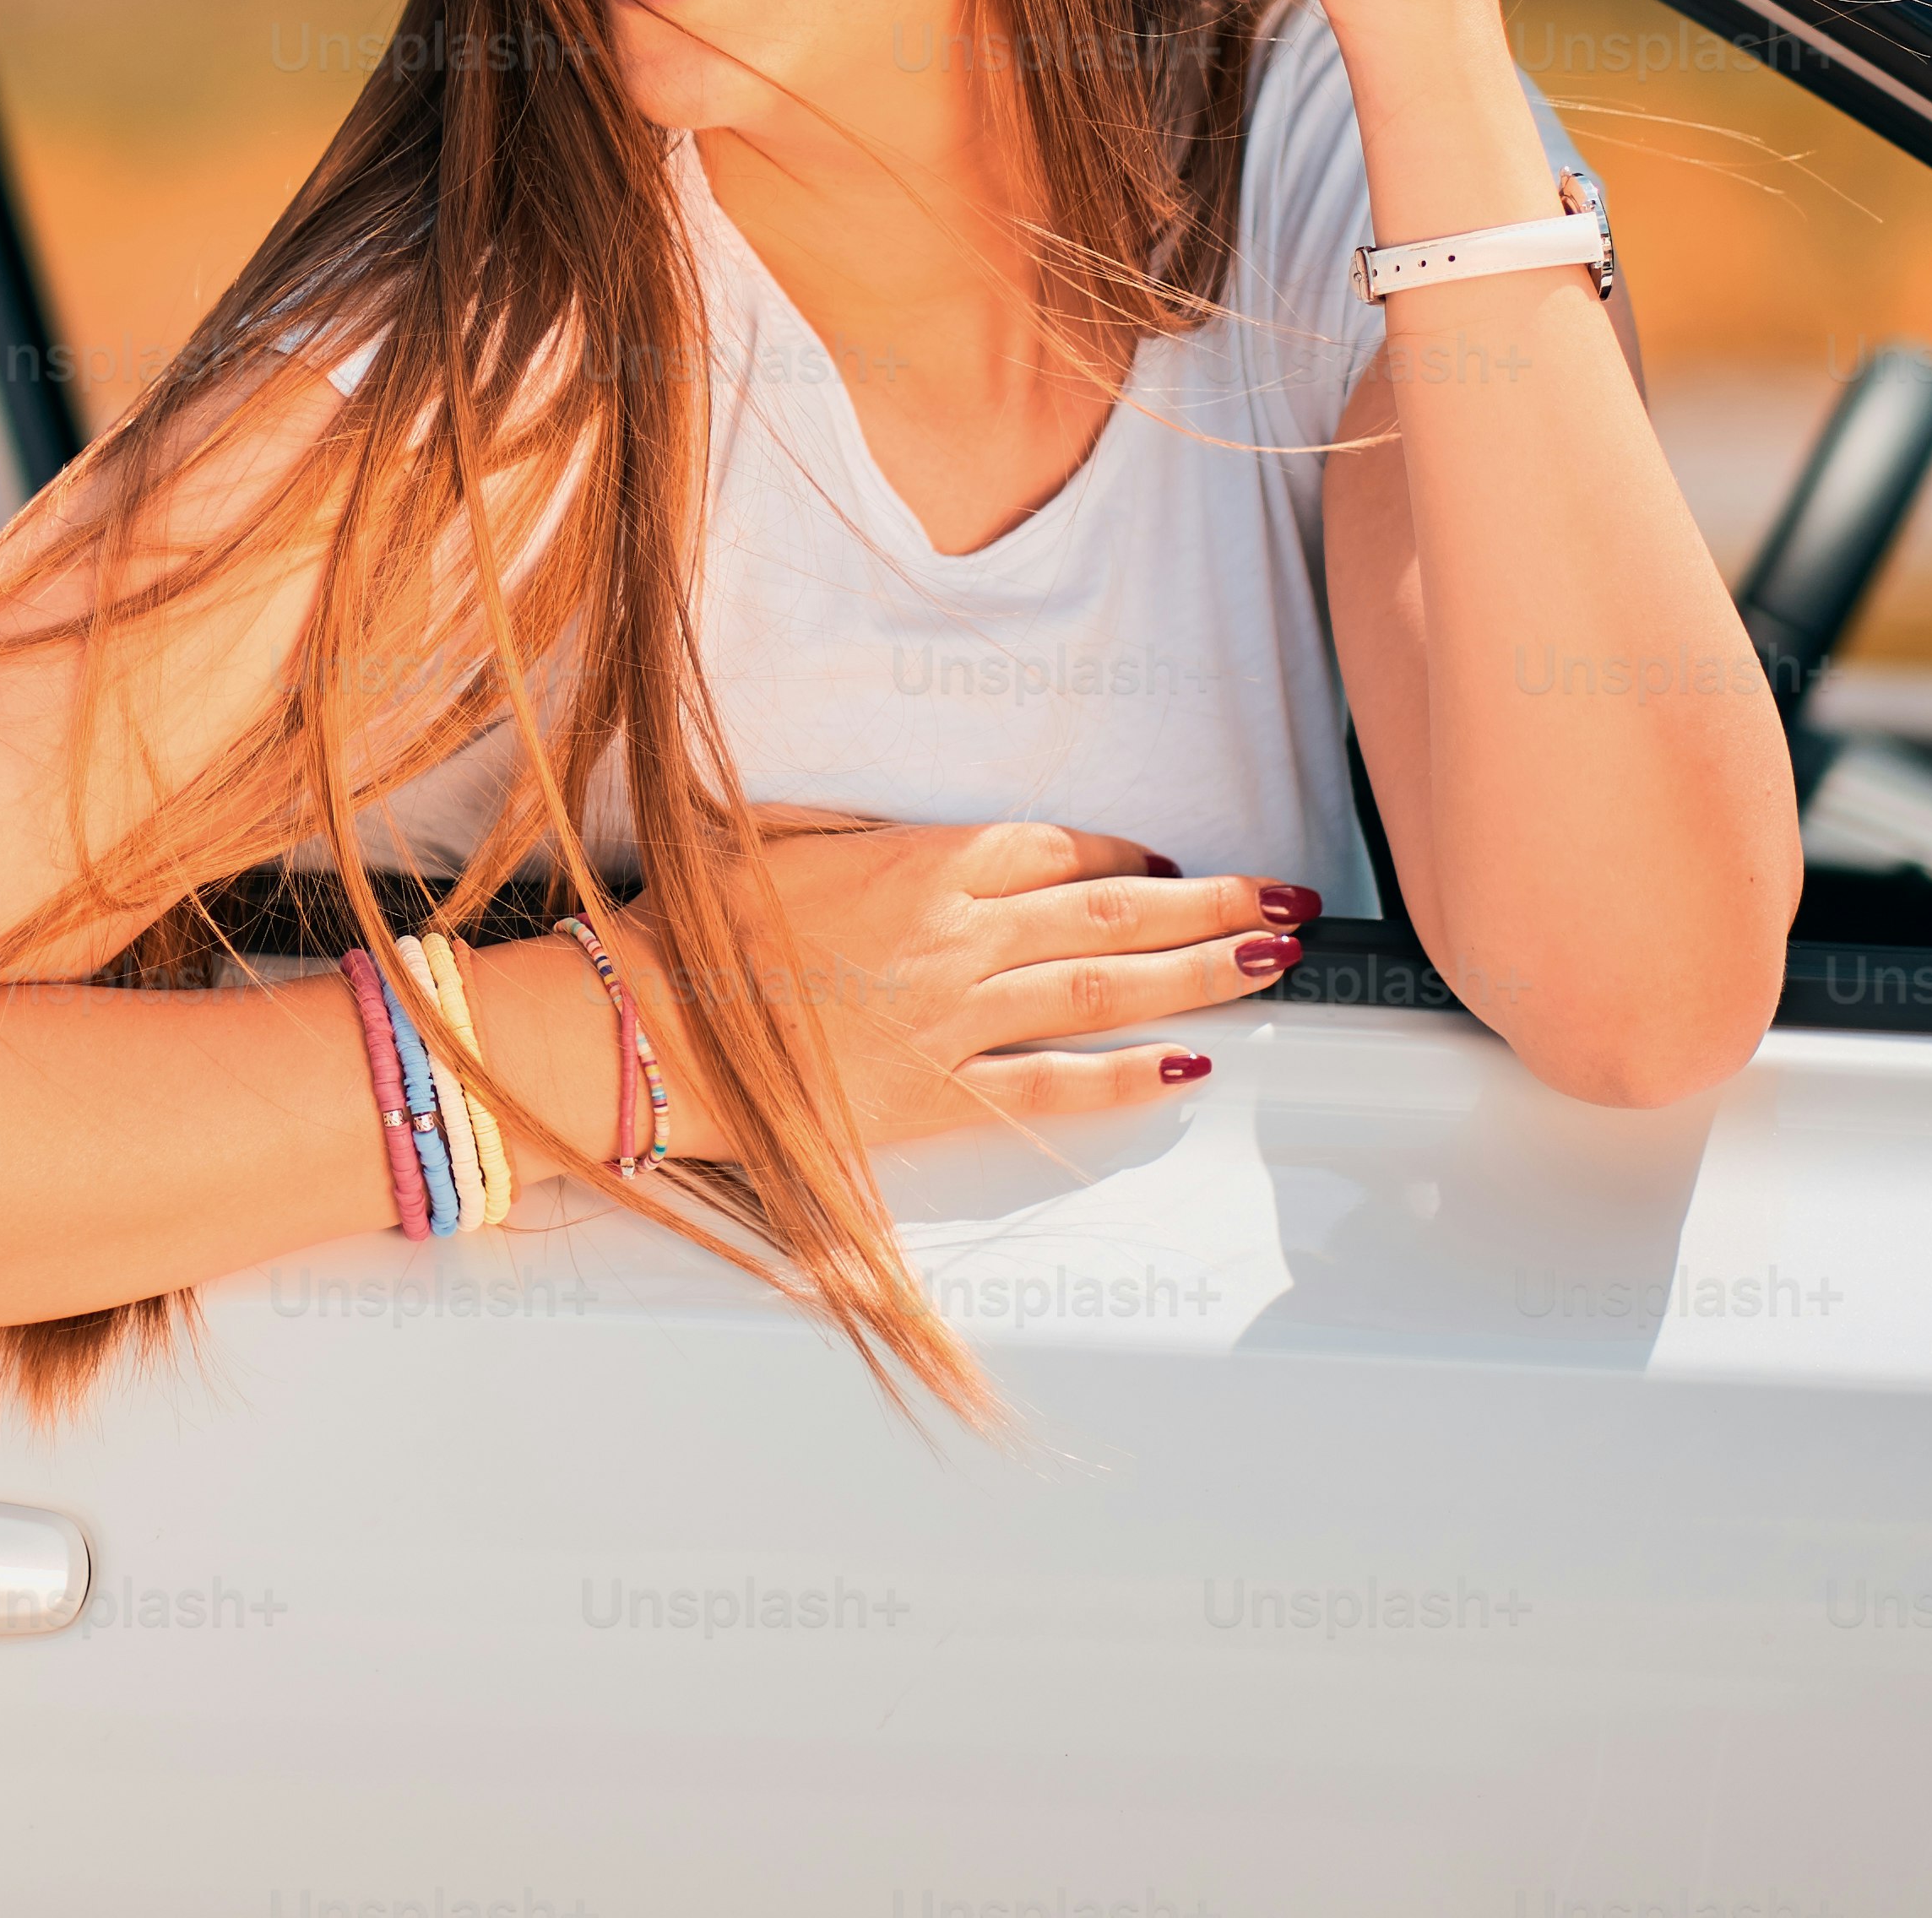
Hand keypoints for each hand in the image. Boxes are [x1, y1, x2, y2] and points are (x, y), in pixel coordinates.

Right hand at [671, 813, 1305, 1148]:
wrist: (646, 1023)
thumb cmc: (694, 928)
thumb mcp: (780, 838)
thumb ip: (867, 836)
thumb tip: (923, 840)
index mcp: (920, 862)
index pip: (1057, 849)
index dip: (1126, 855)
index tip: (1171, 864)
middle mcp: (958, 934)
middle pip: (1115, 914)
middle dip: (1212, 906)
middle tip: (1285, 901)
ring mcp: (955, 1018)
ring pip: (1108, 990)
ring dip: (1200, 974)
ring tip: (1271, 961)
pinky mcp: (940, 1095)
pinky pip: (1056, 1083)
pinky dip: (1126, 1074)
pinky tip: (1187, 1065)